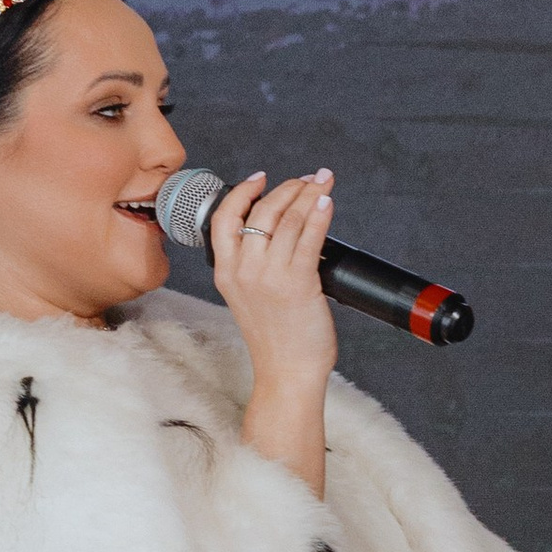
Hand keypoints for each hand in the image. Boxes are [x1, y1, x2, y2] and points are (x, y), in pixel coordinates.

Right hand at [211, 168, 336, 496]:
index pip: (225, 218)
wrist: (286, 373)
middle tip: (307, 179)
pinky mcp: (298, 282)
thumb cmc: (276, 340)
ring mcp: (270, 275)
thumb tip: (278, 230)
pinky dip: (319, 214)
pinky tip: (326, 202)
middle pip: (261, 211)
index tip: (261, 178)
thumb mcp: (247, 298)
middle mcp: (244, 270)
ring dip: (307, 194)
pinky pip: (309, 237)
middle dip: (288, 187)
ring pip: (287, 219)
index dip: (244, 192)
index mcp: (226, 273)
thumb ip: (252, 266)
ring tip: (321, 183)